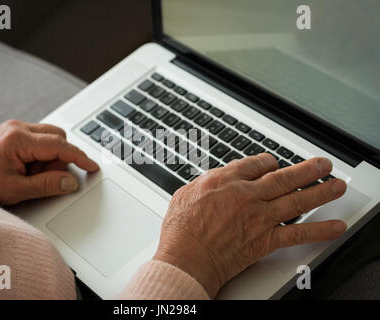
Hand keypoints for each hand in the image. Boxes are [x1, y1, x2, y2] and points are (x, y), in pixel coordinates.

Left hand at [0, 119, 98, 204]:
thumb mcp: (16, 190)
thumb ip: (47, 185)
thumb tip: (71, 182)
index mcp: (17, 140)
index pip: (59, 145)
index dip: (78, 156)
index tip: (92, 166)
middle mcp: (18, 128)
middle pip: (58, 137)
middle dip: (58, 159)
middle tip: (42, 176)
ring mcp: (17, 127)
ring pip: (52, 137)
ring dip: (51, 157)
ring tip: (32, 173)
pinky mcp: (18, 131)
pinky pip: (43, 139)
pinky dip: (43, 154)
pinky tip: (30, 166)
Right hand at [153, 154, 346, 297]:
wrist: (186, 257)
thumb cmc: (181, 230)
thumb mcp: (186, 193)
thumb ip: (207, 183)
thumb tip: (216, 179)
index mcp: (225, 180)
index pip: (257, 163)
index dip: (270, 162)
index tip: (275, 165)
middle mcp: (246, 195)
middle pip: (284, 177)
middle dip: (308, 169)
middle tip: (322, 164)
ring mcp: (258, 217)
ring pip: (297, 200)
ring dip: (320, 191)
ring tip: (336, 185)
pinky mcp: (264, 240)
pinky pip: (298, 233)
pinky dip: (319, 230)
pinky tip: (334, 227)